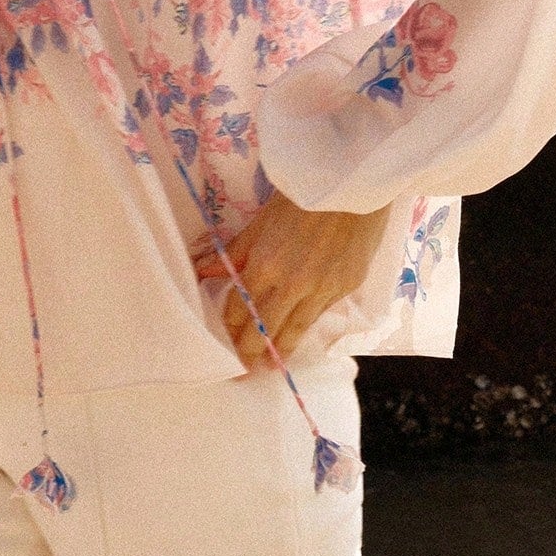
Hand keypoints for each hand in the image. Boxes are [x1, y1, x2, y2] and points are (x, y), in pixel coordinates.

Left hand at [191, 189, 392, 367]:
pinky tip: (298, 337)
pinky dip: (306, 328)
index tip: (227, 339)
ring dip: (279, 352)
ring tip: (270, 367)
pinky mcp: (345, 288)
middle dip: (250, 351)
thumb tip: (202, 271)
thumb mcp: (262, 221)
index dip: (231, 326)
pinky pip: (319, 315)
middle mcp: (291, 284)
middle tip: (242, 370)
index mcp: (265, 264)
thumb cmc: (302, 197)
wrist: (353, 185)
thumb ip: (235, 253)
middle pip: (264, 328)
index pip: (239, 307)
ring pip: (294, 330)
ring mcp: (321, 289)